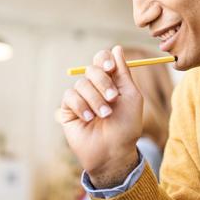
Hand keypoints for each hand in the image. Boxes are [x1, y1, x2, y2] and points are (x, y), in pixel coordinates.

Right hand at [57, 45, 143, 187]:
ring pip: (81, 83)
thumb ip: (123, 72)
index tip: (111, 68)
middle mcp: (95, 87)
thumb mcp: (131, 97)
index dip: (104, 60)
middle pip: (91, 69)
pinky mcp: (68, 110)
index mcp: (111, 81)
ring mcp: (81, 98)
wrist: (113, 152)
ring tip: (104, 115)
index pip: (102, 60)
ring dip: (95, 99)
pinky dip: (81, 106)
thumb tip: (116, 48)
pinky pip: (69, 96)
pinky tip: (89, 119)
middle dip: (103, 82)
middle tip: (113, 98)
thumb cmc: (127, 126)